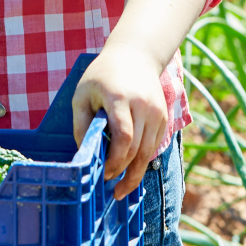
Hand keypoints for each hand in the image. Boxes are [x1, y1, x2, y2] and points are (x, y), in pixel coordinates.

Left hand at [72, 44, 167, 198]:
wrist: (135, 55)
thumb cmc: (102, 76)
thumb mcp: (82, 95)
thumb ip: (81, 124)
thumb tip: (86, 155)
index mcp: (119, 98)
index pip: (123, 137)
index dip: (114, 161)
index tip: (103, 174)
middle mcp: (143, 106)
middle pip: (137, 149)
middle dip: (124, 172)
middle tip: (110, 188)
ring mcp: (157, 112)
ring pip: (149, 152)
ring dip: (136, 174)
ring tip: (121, 190)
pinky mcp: (164, 117)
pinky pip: (154, 146)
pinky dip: (143, 161)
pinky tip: (131, 172)